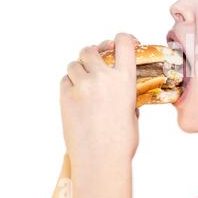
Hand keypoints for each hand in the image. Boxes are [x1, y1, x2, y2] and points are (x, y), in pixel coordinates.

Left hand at [60, 33, 139, 166]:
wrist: (101, 159)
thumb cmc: (122, 141)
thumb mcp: (132, 111)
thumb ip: (126, 94)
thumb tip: (121, 90)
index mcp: (125, 79)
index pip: (123, 42)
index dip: (121, 38)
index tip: (119, 43)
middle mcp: (103, 77)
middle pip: (91, 50)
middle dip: (93, 54)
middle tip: (95, 62)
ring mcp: (83, 86)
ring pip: (74, 64)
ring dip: (79, 69)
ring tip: (84, 82)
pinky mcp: (66, 96)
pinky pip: (65, 81)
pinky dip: (69, 84)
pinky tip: (76, 96)